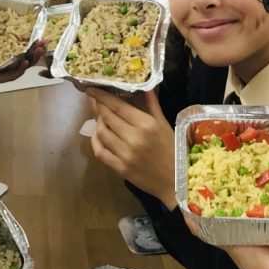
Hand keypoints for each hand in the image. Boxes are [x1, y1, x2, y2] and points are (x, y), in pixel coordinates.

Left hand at [0, 41, 43, 100]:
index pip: (12, 43)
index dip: (24, 36)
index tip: (33, 28)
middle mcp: (0, 61)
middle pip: (22, 53)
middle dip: (34, 47)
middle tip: (44, 39)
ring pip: (21, 64)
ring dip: (32, 57)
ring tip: (40, 49)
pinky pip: (11, 75)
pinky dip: (19, 69)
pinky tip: (25, 62)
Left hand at [87, 88, 175, 207]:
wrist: (177, 182)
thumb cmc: (173, 150)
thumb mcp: (165, 125)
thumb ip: (152, 105)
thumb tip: (144, 87)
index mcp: (146, 124)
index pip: (118, 106)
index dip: (102, 96)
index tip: (91, 88)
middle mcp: (134, 138)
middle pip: (107, 117)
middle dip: (98, 107)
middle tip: (95, 101)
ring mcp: (125, 154)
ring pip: (101, 133)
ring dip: (97, 123)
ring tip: (100, 118)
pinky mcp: (120, 168)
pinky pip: (100, 152)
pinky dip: (95, 141)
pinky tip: (98, 135)